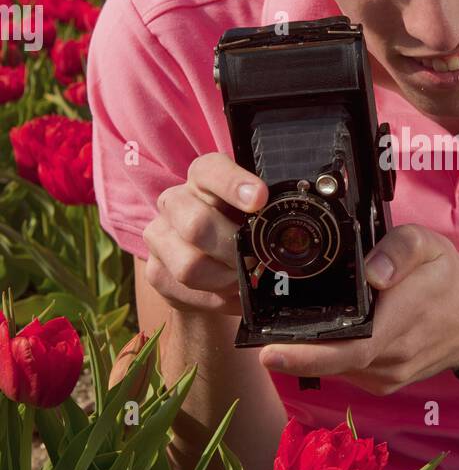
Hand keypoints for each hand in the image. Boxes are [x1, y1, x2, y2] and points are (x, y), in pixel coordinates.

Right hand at [142, 153, 267, 313]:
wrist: (209, 265)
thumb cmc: (238, 228)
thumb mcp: (254, 214)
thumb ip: (268, 212)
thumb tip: (294, 231)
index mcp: (203, 178)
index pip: (211, 170)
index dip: (234, 184)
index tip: (260, 199)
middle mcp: (174, 202)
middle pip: (196, 225)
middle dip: (233, 251)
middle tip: (255, 261)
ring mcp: (159, 236)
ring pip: (189, 266)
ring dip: (226, 280)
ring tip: (244, 280)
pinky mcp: (154, 271)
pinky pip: (186, 291)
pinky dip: (217, 298)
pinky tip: (232, 293)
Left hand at [258, 224, 458, 394]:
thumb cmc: (451, 278)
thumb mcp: (430, 245)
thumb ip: (399, 250)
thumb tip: (371, 273)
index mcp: (400, 322)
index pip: (347, 348)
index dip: (305, 355)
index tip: (267, 351)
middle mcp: (392, 357)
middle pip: (333, 362)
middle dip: (293, 353)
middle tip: (258, 339)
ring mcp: (389, 376)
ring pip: (338, 368)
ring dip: (311, 353)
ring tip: (286, 329)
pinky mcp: (385, 383)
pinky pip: (348, 371)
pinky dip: (331, 355)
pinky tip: (324, 335)